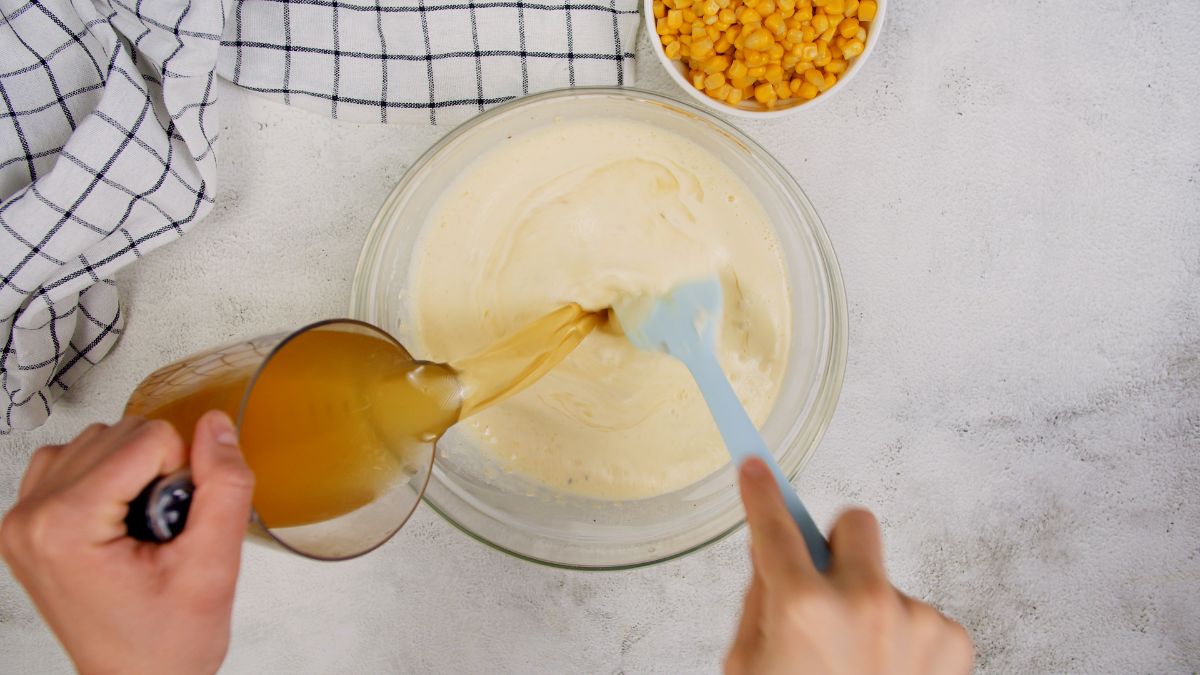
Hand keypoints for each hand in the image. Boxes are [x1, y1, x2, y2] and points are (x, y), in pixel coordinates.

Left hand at [1, 412, 253, 674]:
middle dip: (159, 473)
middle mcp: (30, 517)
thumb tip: (216, 426)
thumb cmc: (165, 643)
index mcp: (64, 527)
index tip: (176, 526)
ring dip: (135, 472)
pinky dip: (108, 475)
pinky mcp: (28, 522)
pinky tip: (122, 515)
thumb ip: (223, 488)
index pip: (145, 439)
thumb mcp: (213, 566)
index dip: (182, 474)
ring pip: (98, 439)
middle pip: (120, 433)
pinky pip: (72, 458)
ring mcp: (22, 519)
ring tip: (144, 529)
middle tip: (163, 533)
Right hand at [726, 458, 972, 674]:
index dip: (760, 492)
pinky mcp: (951, 640)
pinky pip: (919, 616)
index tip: (756, 469)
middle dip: (840, 542)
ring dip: (871, 610)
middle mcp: (863, 602)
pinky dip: (905, 641)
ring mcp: (914, 618)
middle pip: (856, 522)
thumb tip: (771, 555)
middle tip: (828, 584)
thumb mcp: (751, 665)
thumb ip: (761, 604)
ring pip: (885, 581)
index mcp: (802, 607)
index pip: (774, 526)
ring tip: (860, 667)